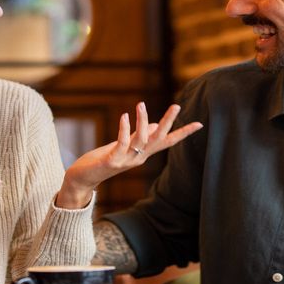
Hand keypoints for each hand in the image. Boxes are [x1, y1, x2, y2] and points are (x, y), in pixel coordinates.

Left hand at [56, 102, 202, 208]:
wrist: (83, 178)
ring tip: (140, 104)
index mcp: (143, 154)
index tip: (199, 124)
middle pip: (159, 139)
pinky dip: (125, 129)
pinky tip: (125, 115)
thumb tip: (153, 124)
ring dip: (142, 121)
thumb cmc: (103, 159)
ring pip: (141, 140)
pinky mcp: (112, 161)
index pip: (167, 142)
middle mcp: (138, 158)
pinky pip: (122, 143)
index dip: (183, 133)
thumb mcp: (124, 146)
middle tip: (177, 105)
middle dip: (169, 123)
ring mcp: (126, 160)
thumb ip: (139, 136)